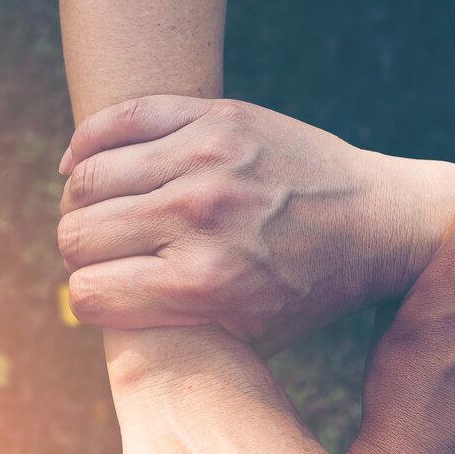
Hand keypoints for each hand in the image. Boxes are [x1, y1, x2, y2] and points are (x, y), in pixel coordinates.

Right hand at [56, 95, 454, 350]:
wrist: (378, 221)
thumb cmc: (309, 290)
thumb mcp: (248, 336)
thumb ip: (174, 331)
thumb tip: (96, 311)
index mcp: (201, 285)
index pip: (86, 294)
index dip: (88, 300)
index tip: (103, 295)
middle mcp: (196, 219)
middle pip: (76, 236)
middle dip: (81, 254)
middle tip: (104, 254)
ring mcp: (204, 160)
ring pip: (86, 179)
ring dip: (82, 202)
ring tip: (101, 212)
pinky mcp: (215, 117)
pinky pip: (117, 119)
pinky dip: (87, 144)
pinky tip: (87, 164)